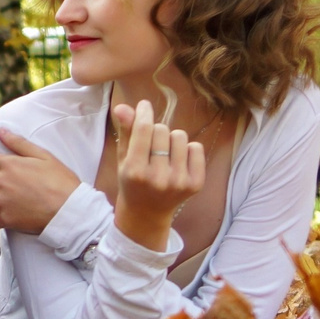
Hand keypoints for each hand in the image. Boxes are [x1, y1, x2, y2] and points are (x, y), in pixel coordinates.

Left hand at [0, 130, 80, 233]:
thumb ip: (19, 143)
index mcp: (8, 164)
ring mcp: (1, 202)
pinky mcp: (5, 220)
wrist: (70, 209)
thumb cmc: (60, 181)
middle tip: (0, 189)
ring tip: (0, 204)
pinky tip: (2, 219)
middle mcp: (0, 182)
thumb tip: (1, 131)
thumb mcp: (43, 156)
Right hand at [109, 100, 205, 251]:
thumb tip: (123, 107)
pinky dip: (187, 149)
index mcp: (135, 171)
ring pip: (180, 136)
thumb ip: (125, 131)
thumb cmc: (132, 180)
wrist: (146, 213)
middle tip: (150, 145)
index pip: (144, 129)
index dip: (144, 112)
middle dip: (155, 131)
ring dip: (171, 140)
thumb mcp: (123, 157)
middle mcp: (157, 177)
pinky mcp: (195, 184)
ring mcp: (178, 182)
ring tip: (164, 154)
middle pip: (162, 130)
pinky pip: (196, 147)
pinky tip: (178, 161)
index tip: (145, 105)